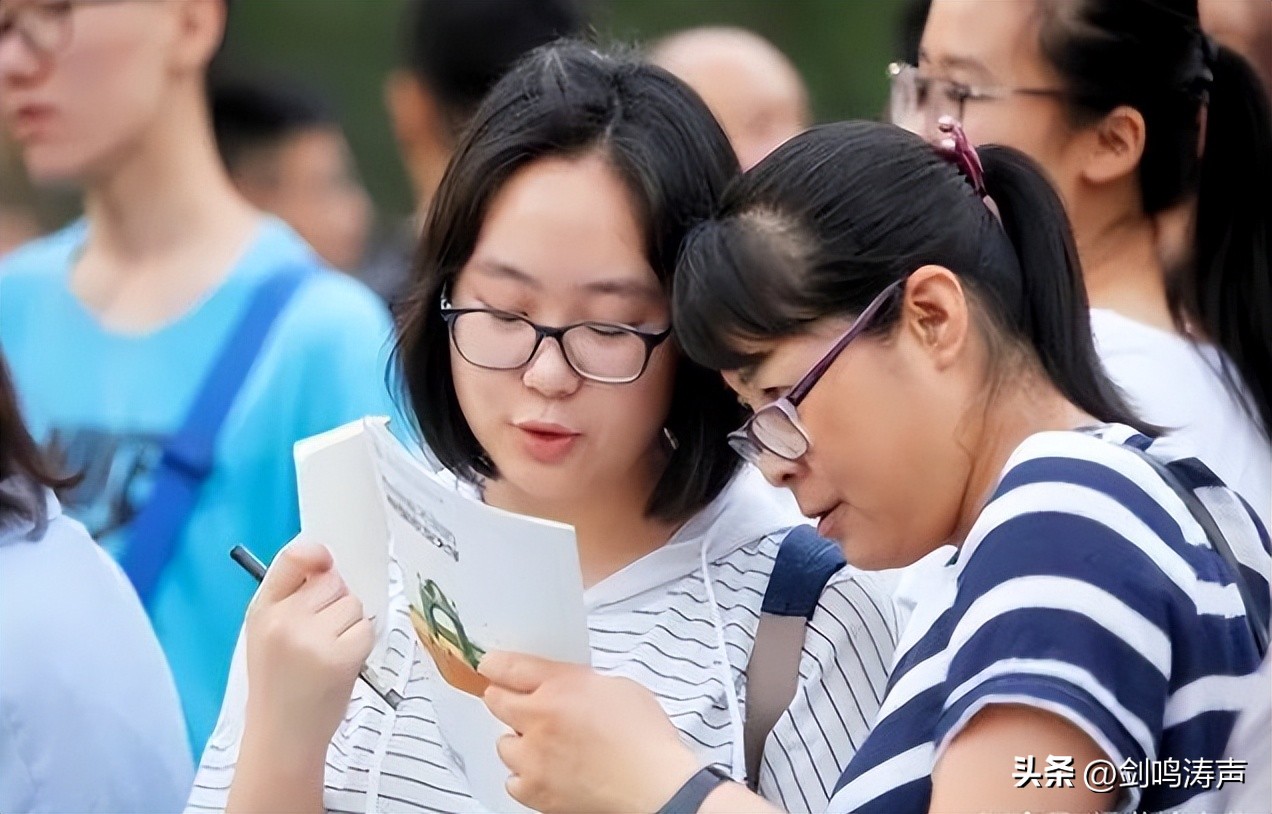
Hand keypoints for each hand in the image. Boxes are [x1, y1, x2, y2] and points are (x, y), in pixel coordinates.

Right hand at [241, 538, 374, 761]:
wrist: (282, 736)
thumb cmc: (279, 682)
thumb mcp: (267, 633)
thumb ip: (292, 596)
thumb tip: (328, 562)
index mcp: (263, 609)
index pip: (292, 558)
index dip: (315, 553)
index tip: (324, 561)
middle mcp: (285, 620)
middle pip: (334, 581)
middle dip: (336, 602)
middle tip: (321, 634)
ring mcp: (313, 638)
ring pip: (353, 604)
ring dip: (351, 623)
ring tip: (330, 651)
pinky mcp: (341, 657)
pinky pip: (367, 628)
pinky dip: (361, 643)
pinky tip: (342, 662)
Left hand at [481, 652, 701, 813]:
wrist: (657, 788)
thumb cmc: (646, 740)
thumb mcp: (618, 686)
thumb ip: (579, 682)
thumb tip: (562, 685)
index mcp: (561, 687)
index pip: (508, 667)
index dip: (494, 665)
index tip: (490, 666)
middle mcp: (539, 720)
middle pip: (495, 701)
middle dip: (506, 700)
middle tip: (526, 706)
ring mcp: (533, 759)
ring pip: (503, 744)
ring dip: (519, 742)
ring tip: (546, 746)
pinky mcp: (536, 792)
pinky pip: (513, 780)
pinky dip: (526, 777)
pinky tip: (548, 773)